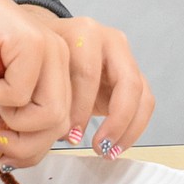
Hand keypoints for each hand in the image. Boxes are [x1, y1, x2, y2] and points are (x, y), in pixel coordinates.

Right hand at [0, 0, 71, 170]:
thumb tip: (4, 157)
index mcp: (55, 70)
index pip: (60, 127)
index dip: (30, 148)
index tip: (0, 143)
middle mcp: (60, 59)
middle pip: (58, 126)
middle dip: (22, 141)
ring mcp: (49, 49)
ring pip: (49, 115)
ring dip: (10, 116)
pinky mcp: (32, 43)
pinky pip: (22, 93)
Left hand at [23, 6, 154, 157]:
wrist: (52, 44)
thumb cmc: (43, 56)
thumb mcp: (38, 65)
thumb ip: (44, 91)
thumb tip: (54, 133)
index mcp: (82, 32)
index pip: (89, 73)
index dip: (80, 108)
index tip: (68, 135)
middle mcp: (109, 40)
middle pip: (126, 82)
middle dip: (114, 121)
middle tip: (97, 146)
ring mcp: (125, 57)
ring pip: (141, 95)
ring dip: (127, 128)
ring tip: (106, 150)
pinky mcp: (135, 75)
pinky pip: (145, 104)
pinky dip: (133, 128)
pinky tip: (114, 145)